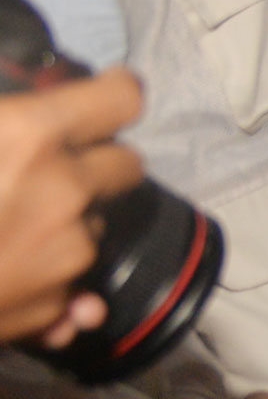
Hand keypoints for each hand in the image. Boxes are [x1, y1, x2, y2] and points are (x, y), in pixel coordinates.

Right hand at [0, 68, 147, 343]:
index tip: (101, 100)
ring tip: (7, 226)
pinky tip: (8, 270)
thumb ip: (3, 121)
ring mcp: (69, 250)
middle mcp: (66, 189)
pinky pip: (75, 280)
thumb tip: (18, 112)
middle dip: (95, 164)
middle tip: (48, 170)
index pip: (123, 98)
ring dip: (69, 221)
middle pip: (125, 164)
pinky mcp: (58, 303)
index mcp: (33, 136)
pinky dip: (52, 276)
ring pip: (97, 223)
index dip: (113, 96)